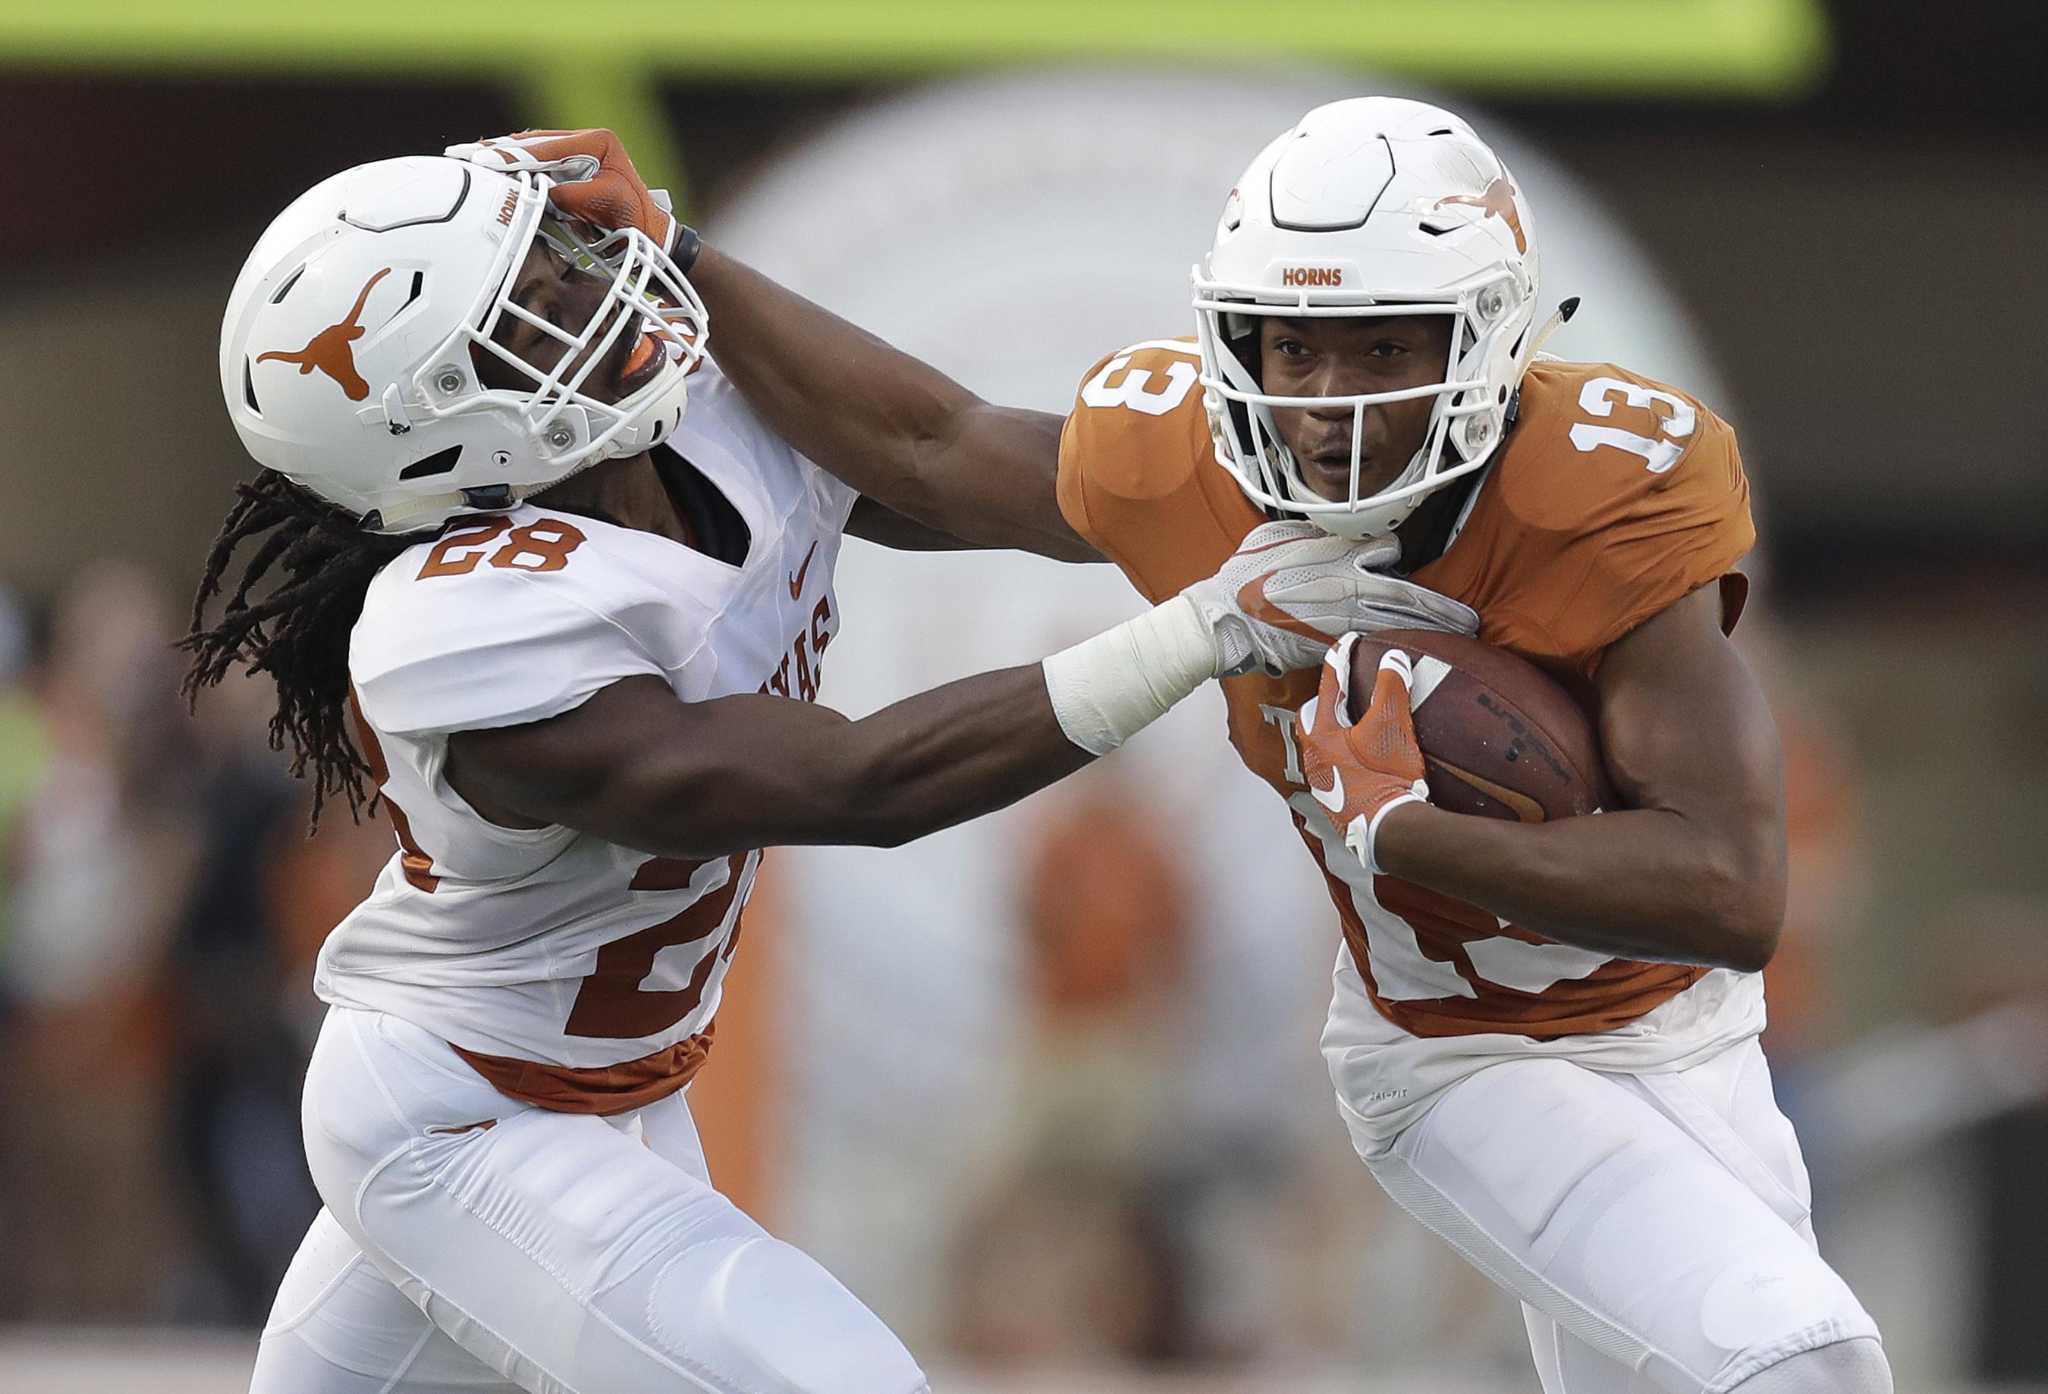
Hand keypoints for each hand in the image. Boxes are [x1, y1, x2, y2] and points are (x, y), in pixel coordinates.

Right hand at [444, 128, 673, 248]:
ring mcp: (579, 150)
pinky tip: (490, 162)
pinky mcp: (572, 165)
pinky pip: (537, 160)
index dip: (512, 156)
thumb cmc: (635, 223)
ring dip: (501, 153)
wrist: (653, 235)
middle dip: (497, 150)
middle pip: (533, 142)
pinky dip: (514, 163)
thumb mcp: (603, 207)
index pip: (545, 148)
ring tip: (468, 155)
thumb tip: (539, 189)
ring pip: (531, 148)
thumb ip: (570, 194)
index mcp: (599, 141)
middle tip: (462, 153)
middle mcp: (587, 139)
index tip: (483, 161)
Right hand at [1181, 521, 1477, 677]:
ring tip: (1461, 637)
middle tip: (1471, 620)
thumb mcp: (1278, 538)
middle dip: (1442, 609)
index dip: (1393, 557)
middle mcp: (1348, 584)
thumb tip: (1333, 537)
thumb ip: (1313, 537)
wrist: (1225, 617)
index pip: (1387, 549)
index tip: (1400, 567)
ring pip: (1401, 622)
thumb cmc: (1244, 575)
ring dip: (1434, 630)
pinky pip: (1376, 642)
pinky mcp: (1334, 643)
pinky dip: (1399, 647)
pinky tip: (1416, 654)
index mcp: (1336, 553)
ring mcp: (1345, 616)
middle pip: (1410, 594)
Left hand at [1298, 633, 1430, 871]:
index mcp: (1322, 734)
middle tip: (1341, 689)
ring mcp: (1322, 782)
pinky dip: (1339, 756)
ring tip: (1348, 723)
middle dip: (1324, 701)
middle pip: (1310, 719)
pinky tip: (1355, 760)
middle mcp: (1314, 757)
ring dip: (1330, 730)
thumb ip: (1391, 688)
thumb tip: (1394, 657)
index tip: (1348, 643)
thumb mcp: (1392, 726)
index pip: (1330, 686)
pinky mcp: (1335, 802)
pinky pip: (1330, 769)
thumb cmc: (1386, 776)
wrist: (1389, 829)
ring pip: (1317, 745)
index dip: (1341, 660)